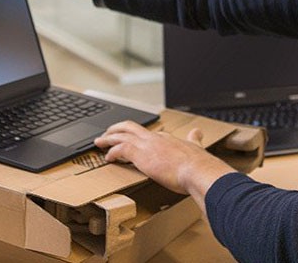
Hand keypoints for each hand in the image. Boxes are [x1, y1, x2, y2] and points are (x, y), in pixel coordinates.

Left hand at [95, 121, 235, 210]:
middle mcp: (155, 138)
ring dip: (108, 138)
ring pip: (121, 135)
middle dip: (116, 129)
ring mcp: (146, 145)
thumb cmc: (198, 165)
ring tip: (99, 142)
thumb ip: (195, 140)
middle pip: (130, 127)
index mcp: (167, 138)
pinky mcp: (140, 155)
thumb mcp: (197, 147)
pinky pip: (120, 149)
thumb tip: (198, 132)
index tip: (130, 140)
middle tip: (106, 134)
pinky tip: (108, 158)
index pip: (146, 133)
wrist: (197, 170)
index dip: (136, 136)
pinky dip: (112, 152)